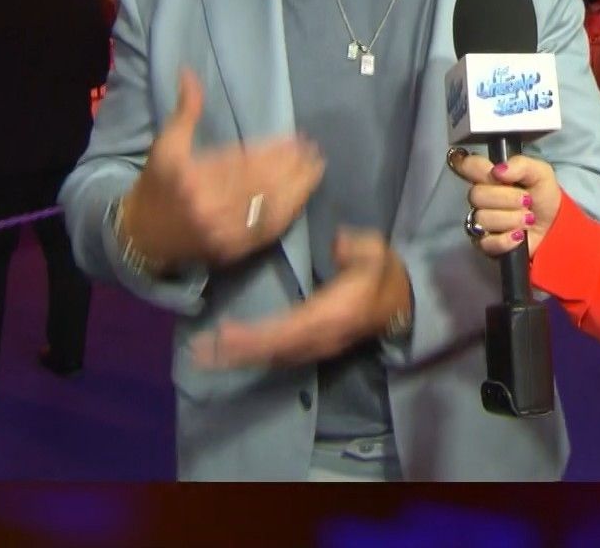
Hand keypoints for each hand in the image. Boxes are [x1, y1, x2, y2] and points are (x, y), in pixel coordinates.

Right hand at [123, 69, 323, 268]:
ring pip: (269, 208)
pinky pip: (267, 232)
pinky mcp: (233, 250)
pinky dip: (288, 214)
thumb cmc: (156, 185)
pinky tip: (303, 198)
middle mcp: (211, 206)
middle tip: (314, 150)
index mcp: (195, 178)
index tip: (296, 137)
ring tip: (317, 169)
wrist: (141, 237)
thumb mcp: (165, 145)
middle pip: (262, 184)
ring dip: (298, 188)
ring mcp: (223, 232)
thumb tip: (189, 72)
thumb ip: (185, 111)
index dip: (274, 150)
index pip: (245, 161)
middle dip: (292, 166)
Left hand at [195, 228, 410, 368]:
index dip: (258, 335)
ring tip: (202, 354)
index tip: (227, 334)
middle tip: (198, 350)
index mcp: (335, 313)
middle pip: (274, 349)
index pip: (291, 328)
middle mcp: (321, 336)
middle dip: (236, 352)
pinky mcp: (311, 347)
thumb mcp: (376, 252)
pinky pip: (278, 355)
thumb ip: (357, 247)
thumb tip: (337, 242)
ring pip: (273, 357)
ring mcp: (316, 346)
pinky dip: (251, 356)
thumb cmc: (382, 274)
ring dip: (238, 358)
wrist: (401, 303)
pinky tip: (227, 352)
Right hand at [453, 150, 559, 258]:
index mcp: (490, 177)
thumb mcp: (541, 173)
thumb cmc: (543, 197)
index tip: (496, 175)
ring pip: (482, 218)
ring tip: (528, 219)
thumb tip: (499, 170)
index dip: (476, 168)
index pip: (468, 166)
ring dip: (512, 219)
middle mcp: (482, 198)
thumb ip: (521, 164)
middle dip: (507, 198)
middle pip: (475, 194)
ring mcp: (482, 222)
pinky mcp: (486, 244)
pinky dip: (508, 239)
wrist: (555, 226)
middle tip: (526, 201)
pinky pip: (488, 242)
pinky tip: (521, 235)